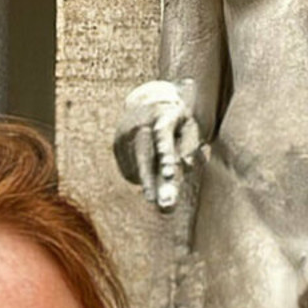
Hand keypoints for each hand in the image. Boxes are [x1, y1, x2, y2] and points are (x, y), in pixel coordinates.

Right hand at [114, 81, 201, 211]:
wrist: (146, 101)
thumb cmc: (176, 119)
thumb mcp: (189, 124)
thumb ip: (191, 144)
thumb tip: (187, 166)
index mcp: (162, 114)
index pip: (163, 134)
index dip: (166, 153)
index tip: (170, 172)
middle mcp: (139, 124)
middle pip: (144, 156)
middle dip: (154, 183)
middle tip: (164, 206)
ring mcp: (124, 136)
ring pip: (138, 168)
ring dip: (152, 187)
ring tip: (166, 206)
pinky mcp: (116, 147)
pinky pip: (131, 170)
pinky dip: (143, 178)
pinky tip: (151, 178)